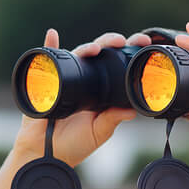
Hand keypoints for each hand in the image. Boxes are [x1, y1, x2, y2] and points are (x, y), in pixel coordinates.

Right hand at [12, 28, 152, 166]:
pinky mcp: (47, 80)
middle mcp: (85, 80)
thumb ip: (113, 118)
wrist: (46, 154)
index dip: (127, 53)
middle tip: (120, 41)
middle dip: (110, 43)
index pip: (116, 65)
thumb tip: (133, 110)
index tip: (142, 44)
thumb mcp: (99, 132)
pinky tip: (52, 34)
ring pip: (77, 54)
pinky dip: (48, 44)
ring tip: (94, 49)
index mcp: (101, 90)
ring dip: (86, 48)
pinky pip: (47, 59)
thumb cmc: (74, 145)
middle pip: (99, 54)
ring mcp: (66, 78)